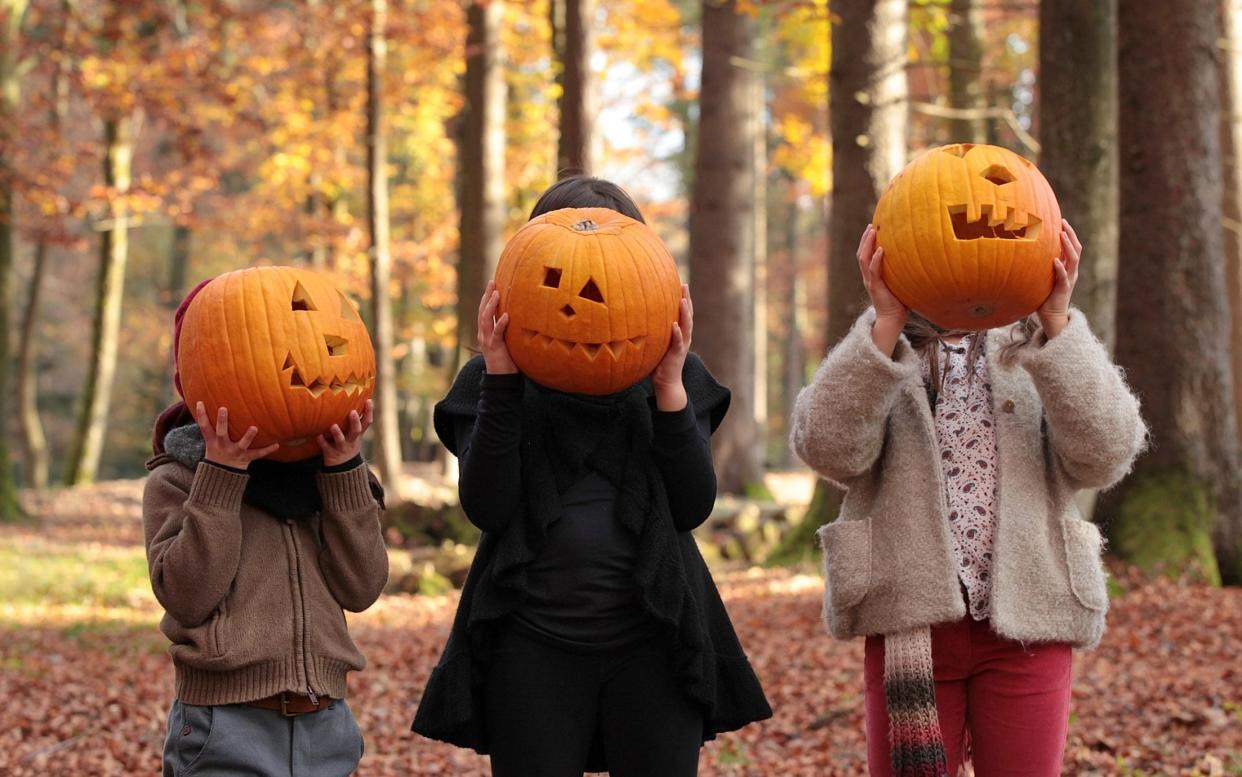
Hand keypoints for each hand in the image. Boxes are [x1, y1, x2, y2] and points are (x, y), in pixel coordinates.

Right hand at [195, 401, 279, 469]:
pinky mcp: (246, 458)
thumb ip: (212, 426)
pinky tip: (277, 444)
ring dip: (248, 436)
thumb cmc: (218, 450)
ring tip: (254, 427)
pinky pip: (257, 454)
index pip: (204, 427)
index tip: (200, 402)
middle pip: (221, 433)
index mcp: (212, 440)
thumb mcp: (211, 440)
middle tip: (223, 408)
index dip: (201, 415)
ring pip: (241, 444)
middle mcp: (223, 446)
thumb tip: (208, 403)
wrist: (221, 475)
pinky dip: (267, 450)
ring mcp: (235, 452)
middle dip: (222, 421)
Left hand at [316, 399, 373, 466]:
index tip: (368, 400)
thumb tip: (356, 397)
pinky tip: (318, 435)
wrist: (343, 467)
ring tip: (333, 425)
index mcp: (358, 434)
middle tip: (352, 412)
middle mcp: (352, 440)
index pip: (367, 422)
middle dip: (355, 422)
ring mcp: (342, 447)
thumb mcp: (355, 433)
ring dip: (338, 433)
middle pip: (356, 431)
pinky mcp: (331, 453)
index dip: (369, 412)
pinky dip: (322, 441)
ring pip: (341, 440)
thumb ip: (355, 419)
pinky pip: (326, 447)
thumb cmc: (348, 443)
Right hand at [479, 280, 516, 374]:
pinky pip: (496, 333)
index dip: (486, 297)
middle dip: (487, 296)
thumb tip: (520, 317)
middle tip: (492, 282)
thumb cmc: (507, 360)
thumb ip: (509, 330)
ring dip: (491, 306)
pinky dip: (500, 324)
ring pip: (485, 319)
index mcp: (485, 332)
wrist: (501, 379)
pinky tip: (507, 315)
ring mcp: (487, 340)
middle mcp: (483, 334)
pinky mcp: (494, 348)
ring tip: (497, 293)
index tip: (492, 284)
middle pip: (482, 311)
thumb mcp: (507, 341)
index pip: (484, 311)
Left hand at [652, 284, 691, 410]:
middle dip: (687, 300)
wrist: (666, 382)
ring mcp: (682, 345)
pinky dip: (677, 333)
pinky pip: (678, 342)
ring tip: (682, 300)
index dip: (684, 298)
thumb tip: (635, 316)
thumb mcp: (657, 342)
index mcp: (681, 333)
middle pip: (688, 315)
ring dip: (684, 313)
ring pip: (686, 326)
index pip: (684, 313)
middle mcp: (684, 337)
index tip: (681, 284)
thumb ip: (653, 330)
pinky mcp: (677, 354)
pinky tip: (674, 324)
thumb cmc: (659, 362)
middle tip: (684, 285)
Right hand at [858, 224, 907, 355]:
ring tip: (872, 231)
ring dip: (867, 244)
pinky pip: (873, 270)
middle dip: (865, 239)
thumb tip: (923, 259)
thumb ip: (905, 272)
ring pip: (863, 259)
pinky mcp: (874, 287)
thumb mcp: (901, 283)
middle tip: (870, 225)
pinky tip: (881, 249)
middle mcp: (868, 277)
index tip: (872, 229)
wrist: (892, 320)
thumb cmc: (900, 303)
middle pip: (861, 254)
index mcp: (872, 276)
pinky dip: (876, 259)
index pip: (866, 256)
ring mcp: (870, 281)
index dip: (867, 242)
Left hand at [1038, 219, 1080, 338]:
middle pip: (1076, 249)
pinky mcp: (1063, 290)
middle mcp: (1071, 272)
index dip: (1069, 234)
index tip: (1061, 221)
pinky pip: (1063, 277)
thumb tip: (1026, 252)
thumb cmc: (1045, 296)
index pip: (1072, 247)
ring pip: (1073, 260)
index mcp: (1068, 268)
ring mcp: (1069, 280)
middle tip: (1063, 222)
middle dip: (1070, 234)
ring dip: (1067, 246)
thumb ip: (1041, 266)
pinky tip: (1054, 260)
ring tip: (1061, 234)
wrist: (1052, 316)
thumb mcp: (1044, 277)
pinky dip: (1060, 268)